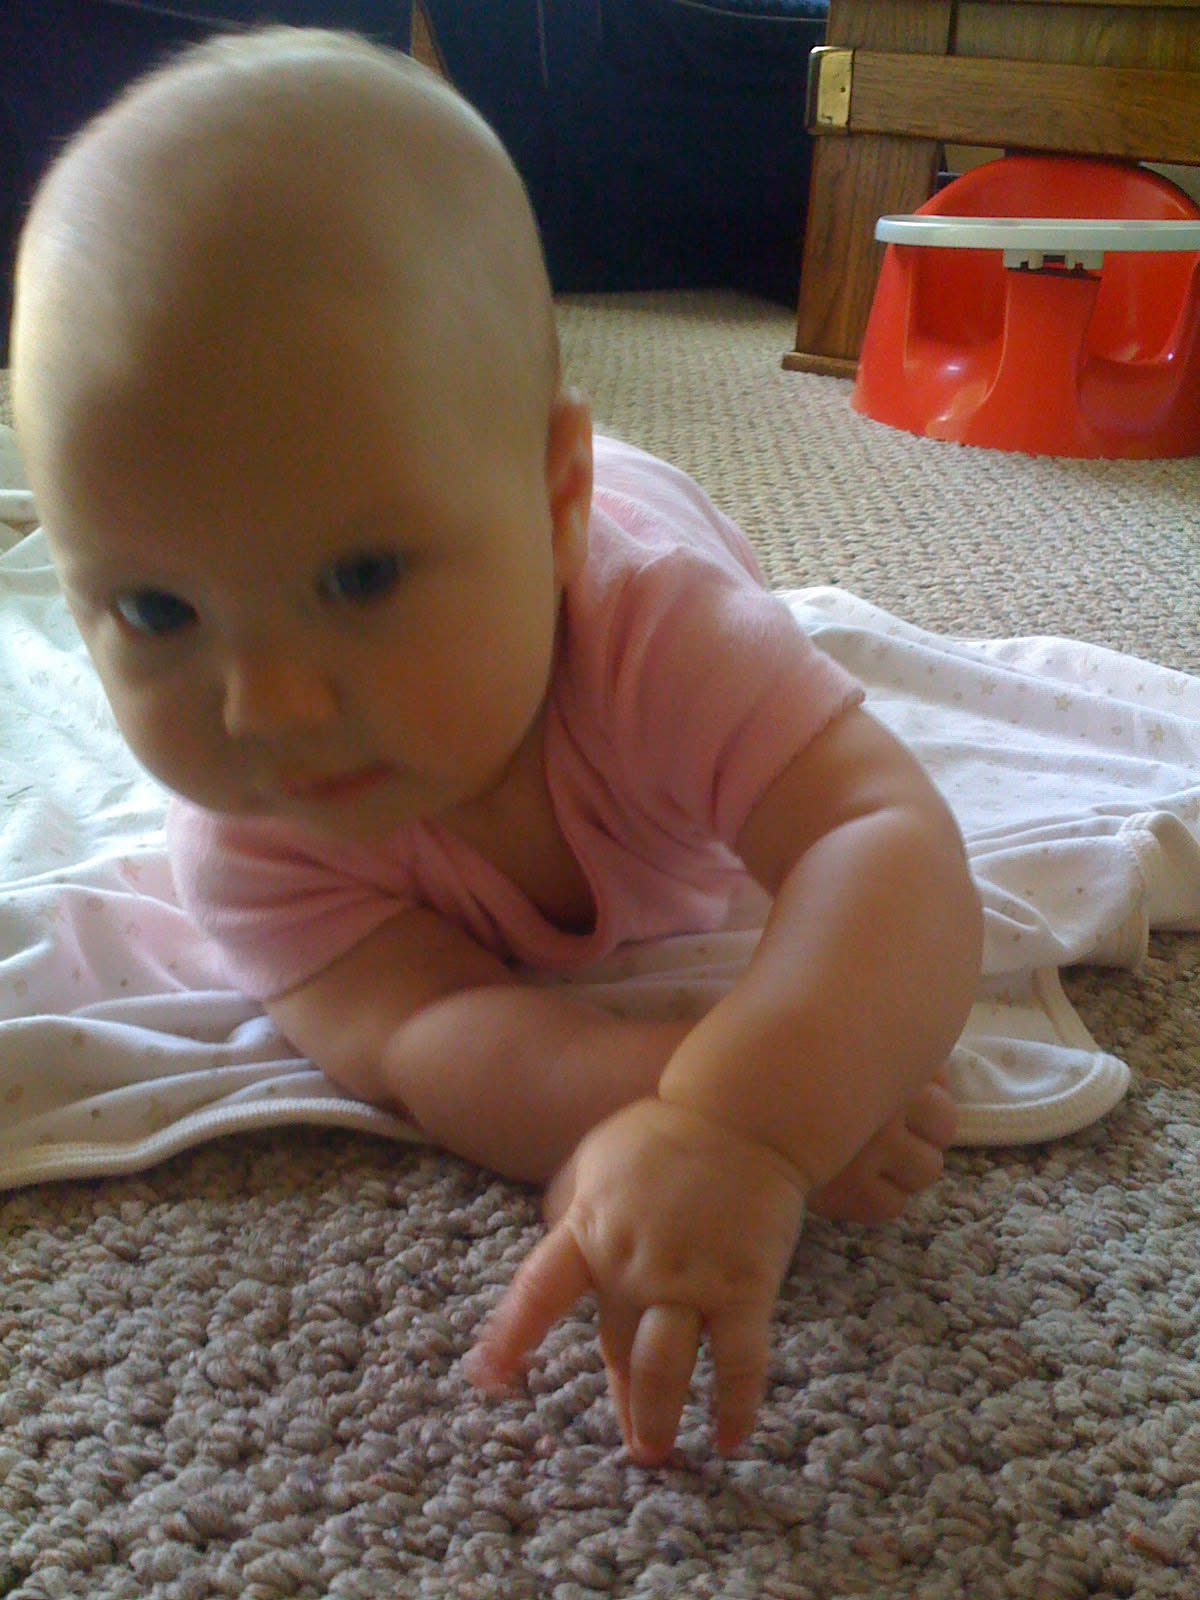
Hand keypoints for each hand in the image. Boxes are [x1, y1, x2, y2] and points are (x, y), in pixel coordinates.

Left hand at [464, 1097, 806, 1464]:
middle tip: (628, 1449)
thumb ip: (571, 1199)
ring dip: (656, 1416)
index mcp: (591, 1229)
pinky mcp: (743, 1288)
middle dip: (618, 1402)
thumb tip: (552, 1229)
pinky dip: (735, 1406)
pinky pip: (738, 1361)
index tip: (487, 1379)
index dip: (511, 1336)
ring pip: (664, 1368)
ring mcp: (689, 1279)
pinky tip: (729, 1438)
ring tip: (654, 1453)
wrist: (743, 1112)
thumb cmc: (669, 1132)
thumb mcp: (598, 1154)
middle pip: (614, 1347)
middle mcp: (634, 1263)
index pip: (539, 1291)